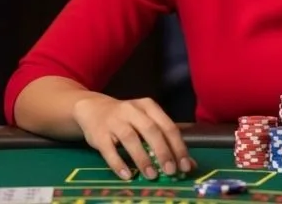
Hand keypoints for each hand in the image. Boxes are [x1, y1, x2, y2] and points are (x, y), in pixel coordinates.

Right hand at [72, 94, 195, 180]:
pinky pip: (109, 150)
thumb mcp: (146, 121)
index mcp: (148, 106)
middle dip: (163, 151)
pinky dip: (118, 163)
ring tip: (152, 175)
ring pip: (131, 138)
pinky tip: (127, 175)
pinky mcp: (99, 134)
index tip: (185, 165)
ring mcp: (114, 121)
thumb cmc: (126, 118)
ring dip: (143, 158)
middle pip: (151, 130)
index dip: (178, 146)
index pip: (168, 126)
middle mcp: (132, 110)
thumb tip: (188, 163)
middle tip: (171, 171)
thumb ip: (165, 139)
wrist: (93, 108)